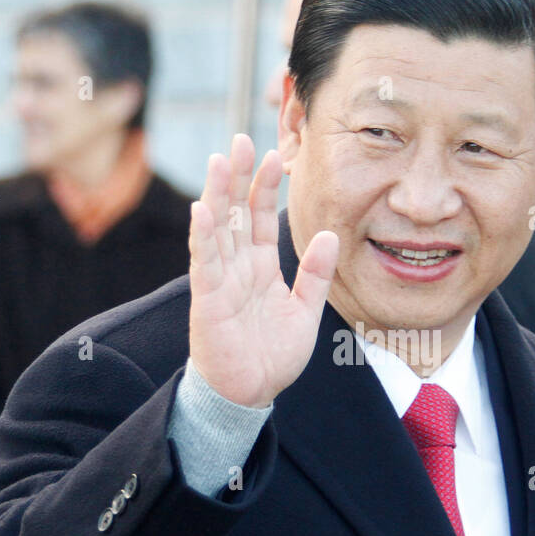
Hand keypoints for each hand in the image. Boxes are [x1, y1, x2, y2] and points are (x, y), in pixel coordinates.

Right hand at [187, 134, 338, 407]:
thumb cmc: (273, 356)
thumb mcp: (305, 311)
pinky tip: (203, 209)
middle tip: (239, 140)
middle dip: (236, 177)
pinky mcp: (207, 302)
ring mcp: (220, 282)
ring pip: (216, 230)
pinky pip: (204, 264)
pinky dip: (203, 237)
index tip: (274, 155)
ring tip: (219, 160)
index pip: (258, 218)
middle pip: (234, 213)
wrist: (250, 395)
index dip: (264, 187)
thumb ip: (316, 275)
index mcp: (259, 268)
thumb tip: (331, 235)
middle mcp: (236, 268)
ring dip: (217, 194)